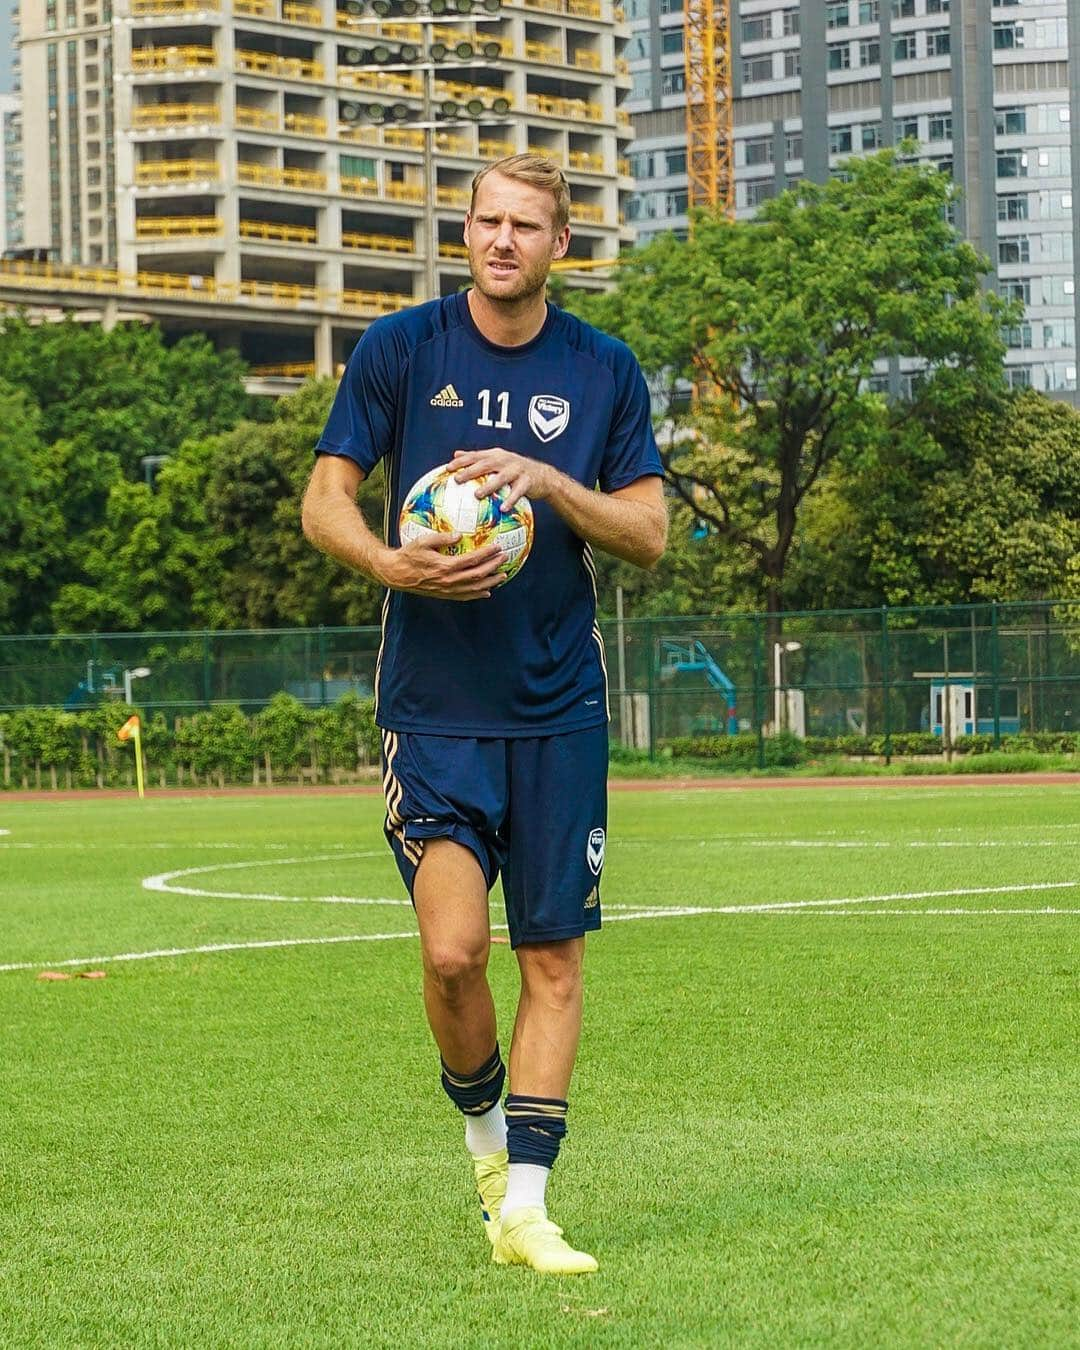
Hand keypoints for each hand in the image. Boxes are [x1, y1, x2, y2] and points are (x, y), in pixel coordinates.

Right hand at [378, 532, 504, 600]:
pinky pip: (465, 597)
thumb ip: (442, 538)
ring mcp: (447, 590)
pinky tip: (487, 592)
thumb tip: (460, 535)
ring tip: (503, 576)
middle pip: (478, 575)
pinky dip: (477, 595)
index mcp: (445, 566)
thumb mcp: (423, 541)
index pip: (472, 560)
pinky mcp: (444, 595)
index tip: (498, 547)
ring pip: (474, 589)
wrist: (396, 574)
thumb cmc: (408, 555)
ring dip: (491, 582)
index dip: (487, 554)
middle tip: (505, 559)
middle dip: (494, 567)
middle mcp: (449, 580)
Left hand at [452, 448, 558, 511]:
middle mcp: (506, 460)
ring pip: (501, 477)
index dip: (462, 461)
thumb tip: (456, 454)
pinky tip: (503, 508)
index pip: (476, 456)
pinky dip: (510, 500)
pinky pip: (518, 492)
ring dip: (489, 486)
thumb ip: (478, 458)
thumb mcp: (497, 461)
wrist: (543, 476)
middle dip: (471, 471)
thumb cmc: (515, 470)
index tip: (447, 468)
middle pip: (486, 464)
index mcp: (496, 455)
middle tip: (457, 479)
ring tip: (477, 495)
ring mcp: (517, 470)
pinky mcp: (527, 481)